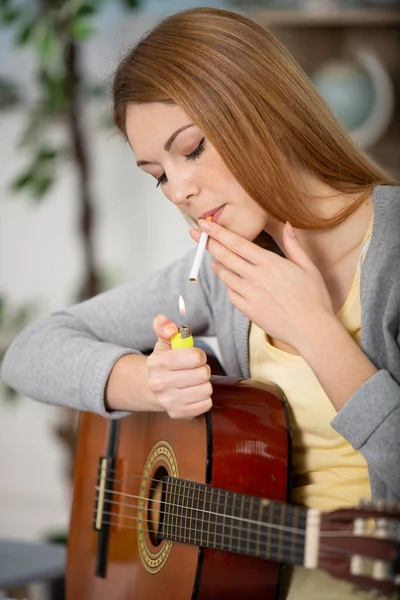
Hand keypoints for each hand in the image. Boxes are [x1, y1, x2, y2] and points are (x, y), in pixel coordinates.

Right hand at [147, 315, 212, 418]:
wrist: (154, 387)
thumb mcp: (164, 341)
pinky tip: (194, 393)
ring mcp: (168, 401)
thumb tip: (170, 328)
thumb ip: (165, 327)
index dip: (199, 355)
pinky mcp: (178, 413)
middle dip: (202, 369)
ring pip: (206, 390)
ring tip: (194, 382)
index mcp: (157, 362)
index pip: (195, 357)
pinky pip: (206, 404)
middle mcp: (160, 383)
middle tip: (194, 370)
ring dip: (203, 384)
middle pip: (203, 374)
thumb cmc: (165, 362)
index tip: (195, 357)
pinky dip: (203, 398)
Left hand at [190, 220, 333, 352]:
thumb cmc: (314, 298)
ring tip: (213, 258)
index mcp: (271, 263)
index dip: (218, 232)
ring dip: (217, 265)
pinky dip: (228, 286)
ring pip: (225, 276)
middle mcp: (256, 277)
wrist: (312, 330)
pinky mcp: (248, 311)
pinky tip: (229, 281)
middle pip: (225, 257)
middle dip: (207, 243)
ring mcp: (250, 295)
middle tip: (193, 233)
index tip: (204, 224)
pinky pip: (231, 294)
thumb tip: (287, 224)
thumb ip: (294, 245)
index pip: (238, 244)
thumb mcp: (309, 267)